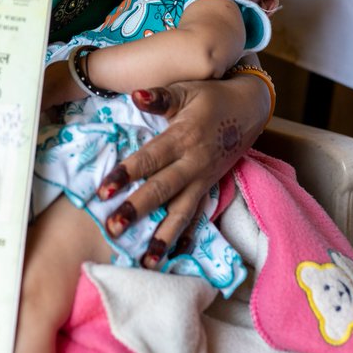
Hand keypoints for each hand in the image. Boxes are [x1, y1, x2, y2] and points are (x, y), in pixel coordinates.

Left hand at [94, 74, 269, 267]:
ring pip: (182, 213)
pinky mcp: (209, 188)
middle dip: (137, 211)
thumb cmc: (211, 97)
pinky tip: (172, 257)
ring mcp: (203, 179)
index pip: (150, 159)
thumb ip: (159, 96)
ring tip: (146, 262)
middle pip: (162, 191)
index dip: (126, 175)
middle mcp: (193, 163)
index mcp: (183, 137)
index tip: (103, 192)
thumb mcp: (185, 90)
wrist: (249, 109)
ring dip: (163, 237)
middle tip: (113, 228)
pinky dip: (185, 238)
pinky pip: (197, 217)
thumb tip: (135, 95)